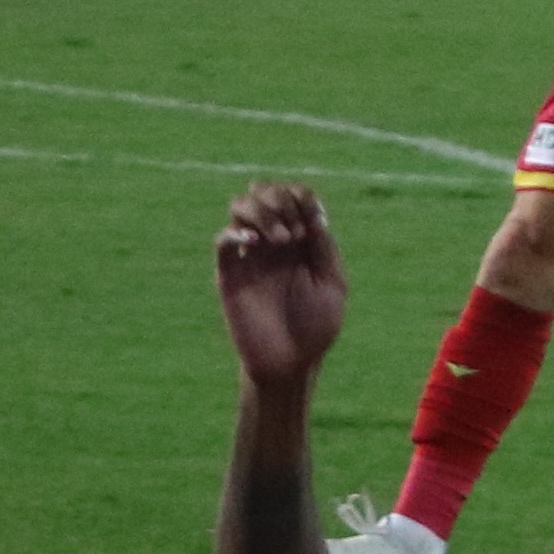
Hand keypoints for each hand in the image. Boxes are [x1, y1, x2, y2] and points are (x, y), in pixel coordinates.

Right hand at [216, 182, 347, 384]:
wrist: (290, 362)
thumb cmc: (316, 326)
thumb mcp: (331, 283)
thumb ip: (323, 247)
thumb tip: (314, 211)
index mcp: (301, 241)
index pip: (293, 196)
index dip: (300, 196)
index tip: (312, 224)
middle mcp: (273, 242)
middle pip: (264, 192)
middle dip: (281, 200)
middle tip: (296, 234)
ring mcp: (250, 255)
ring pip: (240, 206)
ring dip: (261, 211)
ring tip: (282, 240)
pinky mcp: (229, 274)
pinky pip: (222, 239)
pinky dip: (236, 232)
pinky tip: (255, 243)